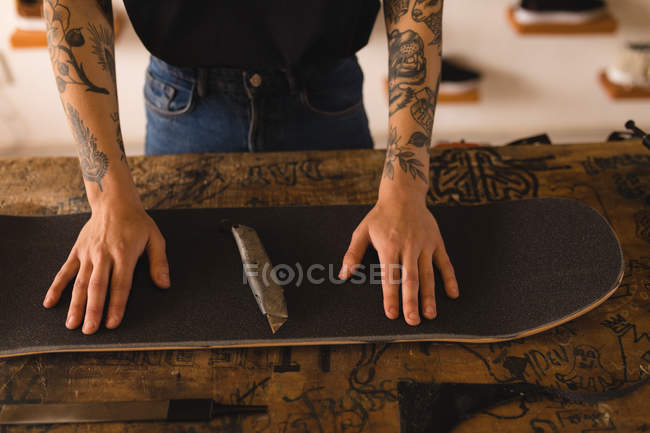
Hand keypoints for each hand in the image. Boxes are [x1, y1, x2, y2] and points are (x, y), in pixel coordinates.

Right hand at [42, 205, 169, 333]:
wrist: (114, 202)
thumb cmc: (138, 223)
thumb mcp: (155, 238)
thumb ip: (159, 262)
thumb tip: (164, 285)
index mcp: (124, 253)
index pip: (120, 284)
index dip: (117, 304)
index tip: (113, 323)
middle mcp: (104, 254)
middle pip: (97, 286)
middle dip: (93, 310)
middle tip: (89, 331)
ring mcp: (88, 253)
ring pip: (80, 282)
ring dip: (75, 304)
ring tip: (72, 325)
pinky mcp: (77, 250)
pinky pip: (65, 271)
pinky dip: (56, 287)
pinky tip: (49, 303)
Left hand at [339, 192, 457, 325]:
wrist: (404, 195)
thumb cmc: (380, 216)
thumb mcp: (362, 231)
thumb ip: (353, 254)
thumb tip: (344, 275)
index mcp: (389, 246)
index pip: (389, 276)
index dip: (390, 296)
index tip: (391, 314)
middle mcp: (408, 247)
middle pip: (410, 278)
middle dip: (411, 301)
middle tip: (413, 321)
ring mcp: (424, 245)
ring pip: (428, 274)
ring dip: (430, 295)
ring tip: (430, 314)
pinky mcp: (436, 242)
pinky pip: (445, 263)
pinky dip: (450, 278)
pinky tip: (452, 294)